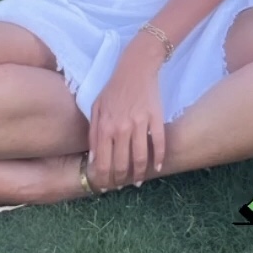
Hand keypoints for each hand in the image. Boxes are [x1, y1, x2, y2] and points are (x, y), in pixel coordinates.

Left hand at [88, 45, 164, 190]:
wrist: (136, 67)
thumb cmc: (114, 88)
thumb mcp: (96, 107)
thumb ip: (93, 133)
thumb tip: (94, 160)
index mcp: (104, 126)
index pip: (103, 162)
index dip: (104, 178)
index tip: (106, 186)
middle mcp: (121, 127)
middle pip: (121, 164)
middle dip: (120, 180)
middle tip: (122, 186)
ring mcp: (140, 122)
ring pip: (140, 157)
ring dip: (140, 174)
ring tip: (138, 181)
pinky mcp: (155, 117)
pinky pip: (159, 142)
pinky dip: (159, 158)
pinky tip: (157, 167)